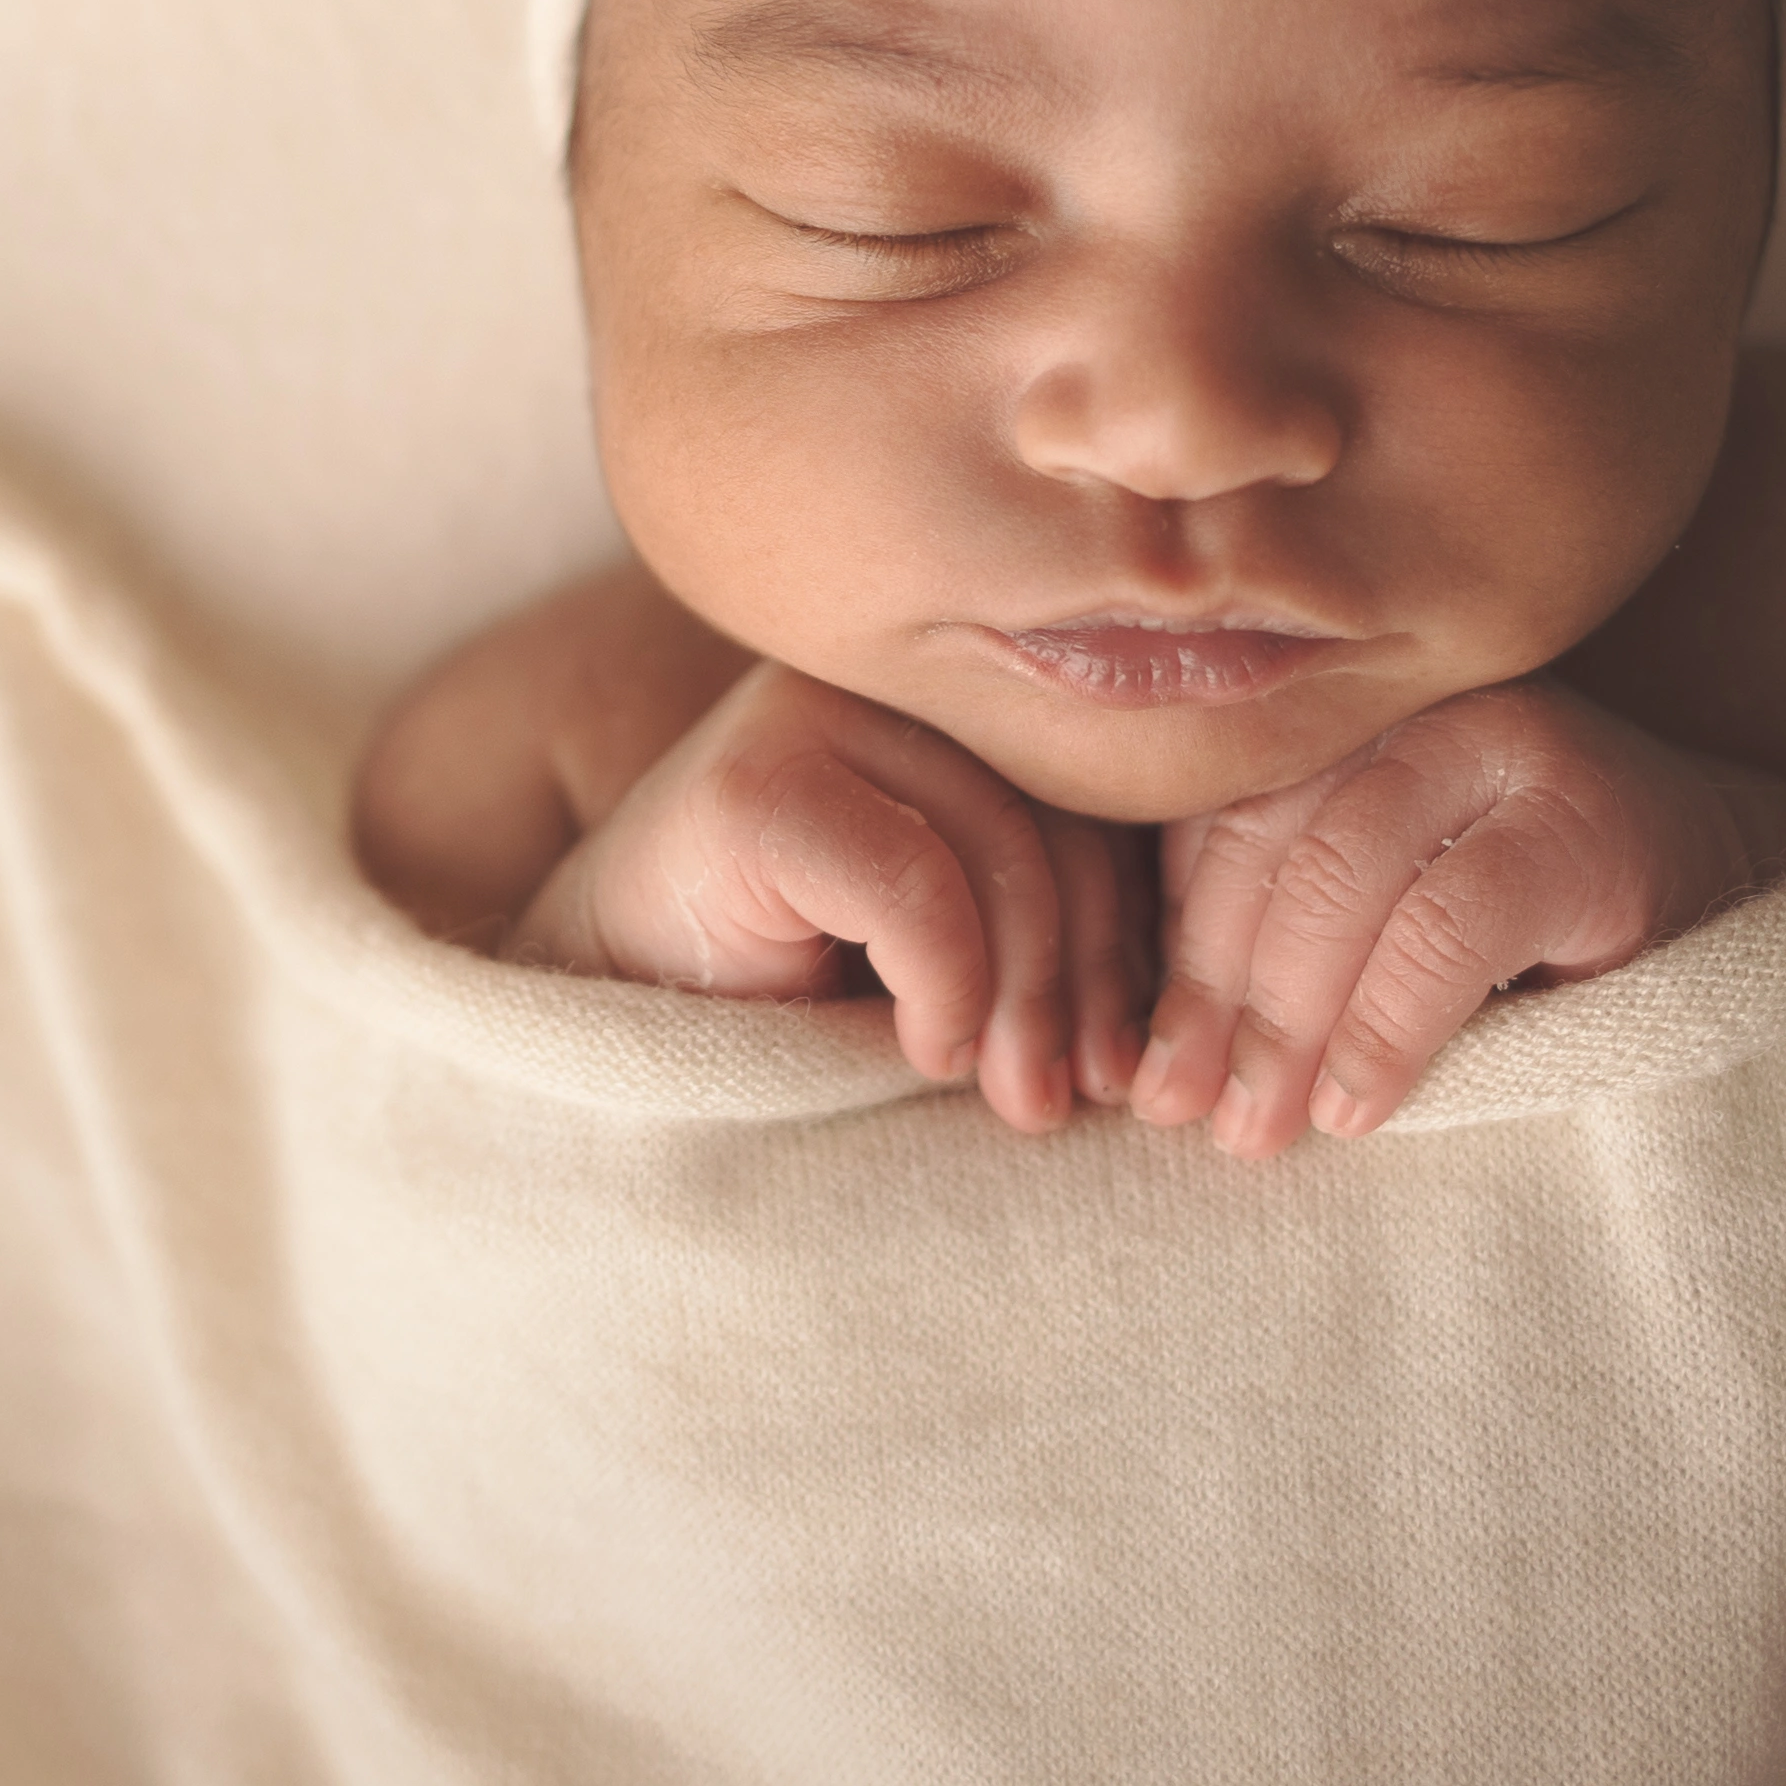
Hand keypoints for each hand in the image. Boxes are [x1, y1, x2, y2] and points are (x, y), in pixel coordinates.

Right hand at [514, 660, 1155, 1134]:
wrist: (594, 1032)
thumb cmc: (793, 1001)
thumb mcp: (954, 958)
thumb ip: (1052, 929)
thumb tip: (1190, 1005)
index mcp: (953, 710)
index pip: (1105, 798)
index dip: (1140, 936)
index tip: (1134, 1063)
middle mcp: (890, 684)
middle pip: (1069, 819)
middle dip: (1090, 979)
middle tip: (1077, 1099)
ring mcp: (813, 713)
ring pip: (1003, 848)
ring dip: (1025, 999)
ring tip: (1011, 1101)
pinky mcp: (752, 782)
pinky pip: (914, 879)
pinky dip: (944, 983)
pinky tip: (923, 1048)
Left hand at [1129, 678, 1785, 1157]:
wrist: (1761, 922)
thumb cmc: (1553, 955)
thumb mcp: (1401, 937)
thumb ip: (1298, 953)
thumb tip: (1153, 1064)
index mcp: (1366, 727)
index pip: (1223, 816)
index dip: (1170, 947)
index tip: (1138, 1071)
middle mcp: (1429, 712)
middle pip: (1272, 841)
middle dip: (1213, 993)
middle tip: (1181, 1115)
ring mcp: (1514, 748)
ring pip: (1345, 870)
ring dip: (1286, 1018)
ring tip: (1262, 1127)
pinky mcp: (1589, 818)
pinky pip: (1450, 920)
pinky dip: (1387, 1024)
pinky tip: (1361, 1106)